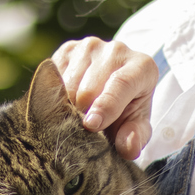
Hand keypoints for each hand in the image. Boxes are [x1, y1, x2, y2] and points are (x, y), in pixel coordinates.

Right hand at [51, 38, 158, 159]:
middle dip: (83, 115)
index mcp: (142, 67)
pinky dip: (56, 96)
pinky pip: (53, 78)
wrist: (113, 87)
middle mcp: (117, 50)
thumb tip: (128, 147)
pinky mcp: (68, 49)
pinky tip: (66, 103)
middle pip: (90, 88)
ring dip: (67, 107)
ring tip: (76, 118)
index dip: (105, 106)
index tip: (91, 126)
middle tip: (83, 131)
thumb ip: (135, 137)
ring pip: (68, 85)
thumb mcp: (136, 126)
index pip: (121, 84)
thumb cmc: (127, 110)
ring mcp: (90, 46)